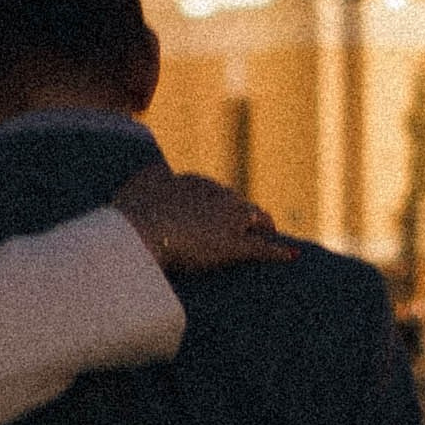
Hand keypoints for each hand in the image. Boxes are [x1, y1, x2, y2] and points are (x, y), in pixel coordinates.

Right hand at [114, 163, 297, 274]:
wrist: (142, 228)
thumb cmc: (133, 211)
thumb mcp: (138, 184)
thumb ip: (150, 176)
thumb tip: (157, 169)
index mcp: (197, 181)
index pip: (216, 191)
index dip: (220, 204)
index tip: (218, 212)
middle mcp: (218, 195)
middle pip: (240, 203)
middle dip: (246, 214)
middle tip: (249, 225)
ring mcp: (229, 220)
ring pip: (257, 220)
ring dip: (266, 227)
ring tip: (270, 234)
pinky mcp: (234, 245)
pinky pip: (264, 248)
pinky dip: (279, 252)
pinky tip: (291, 255)